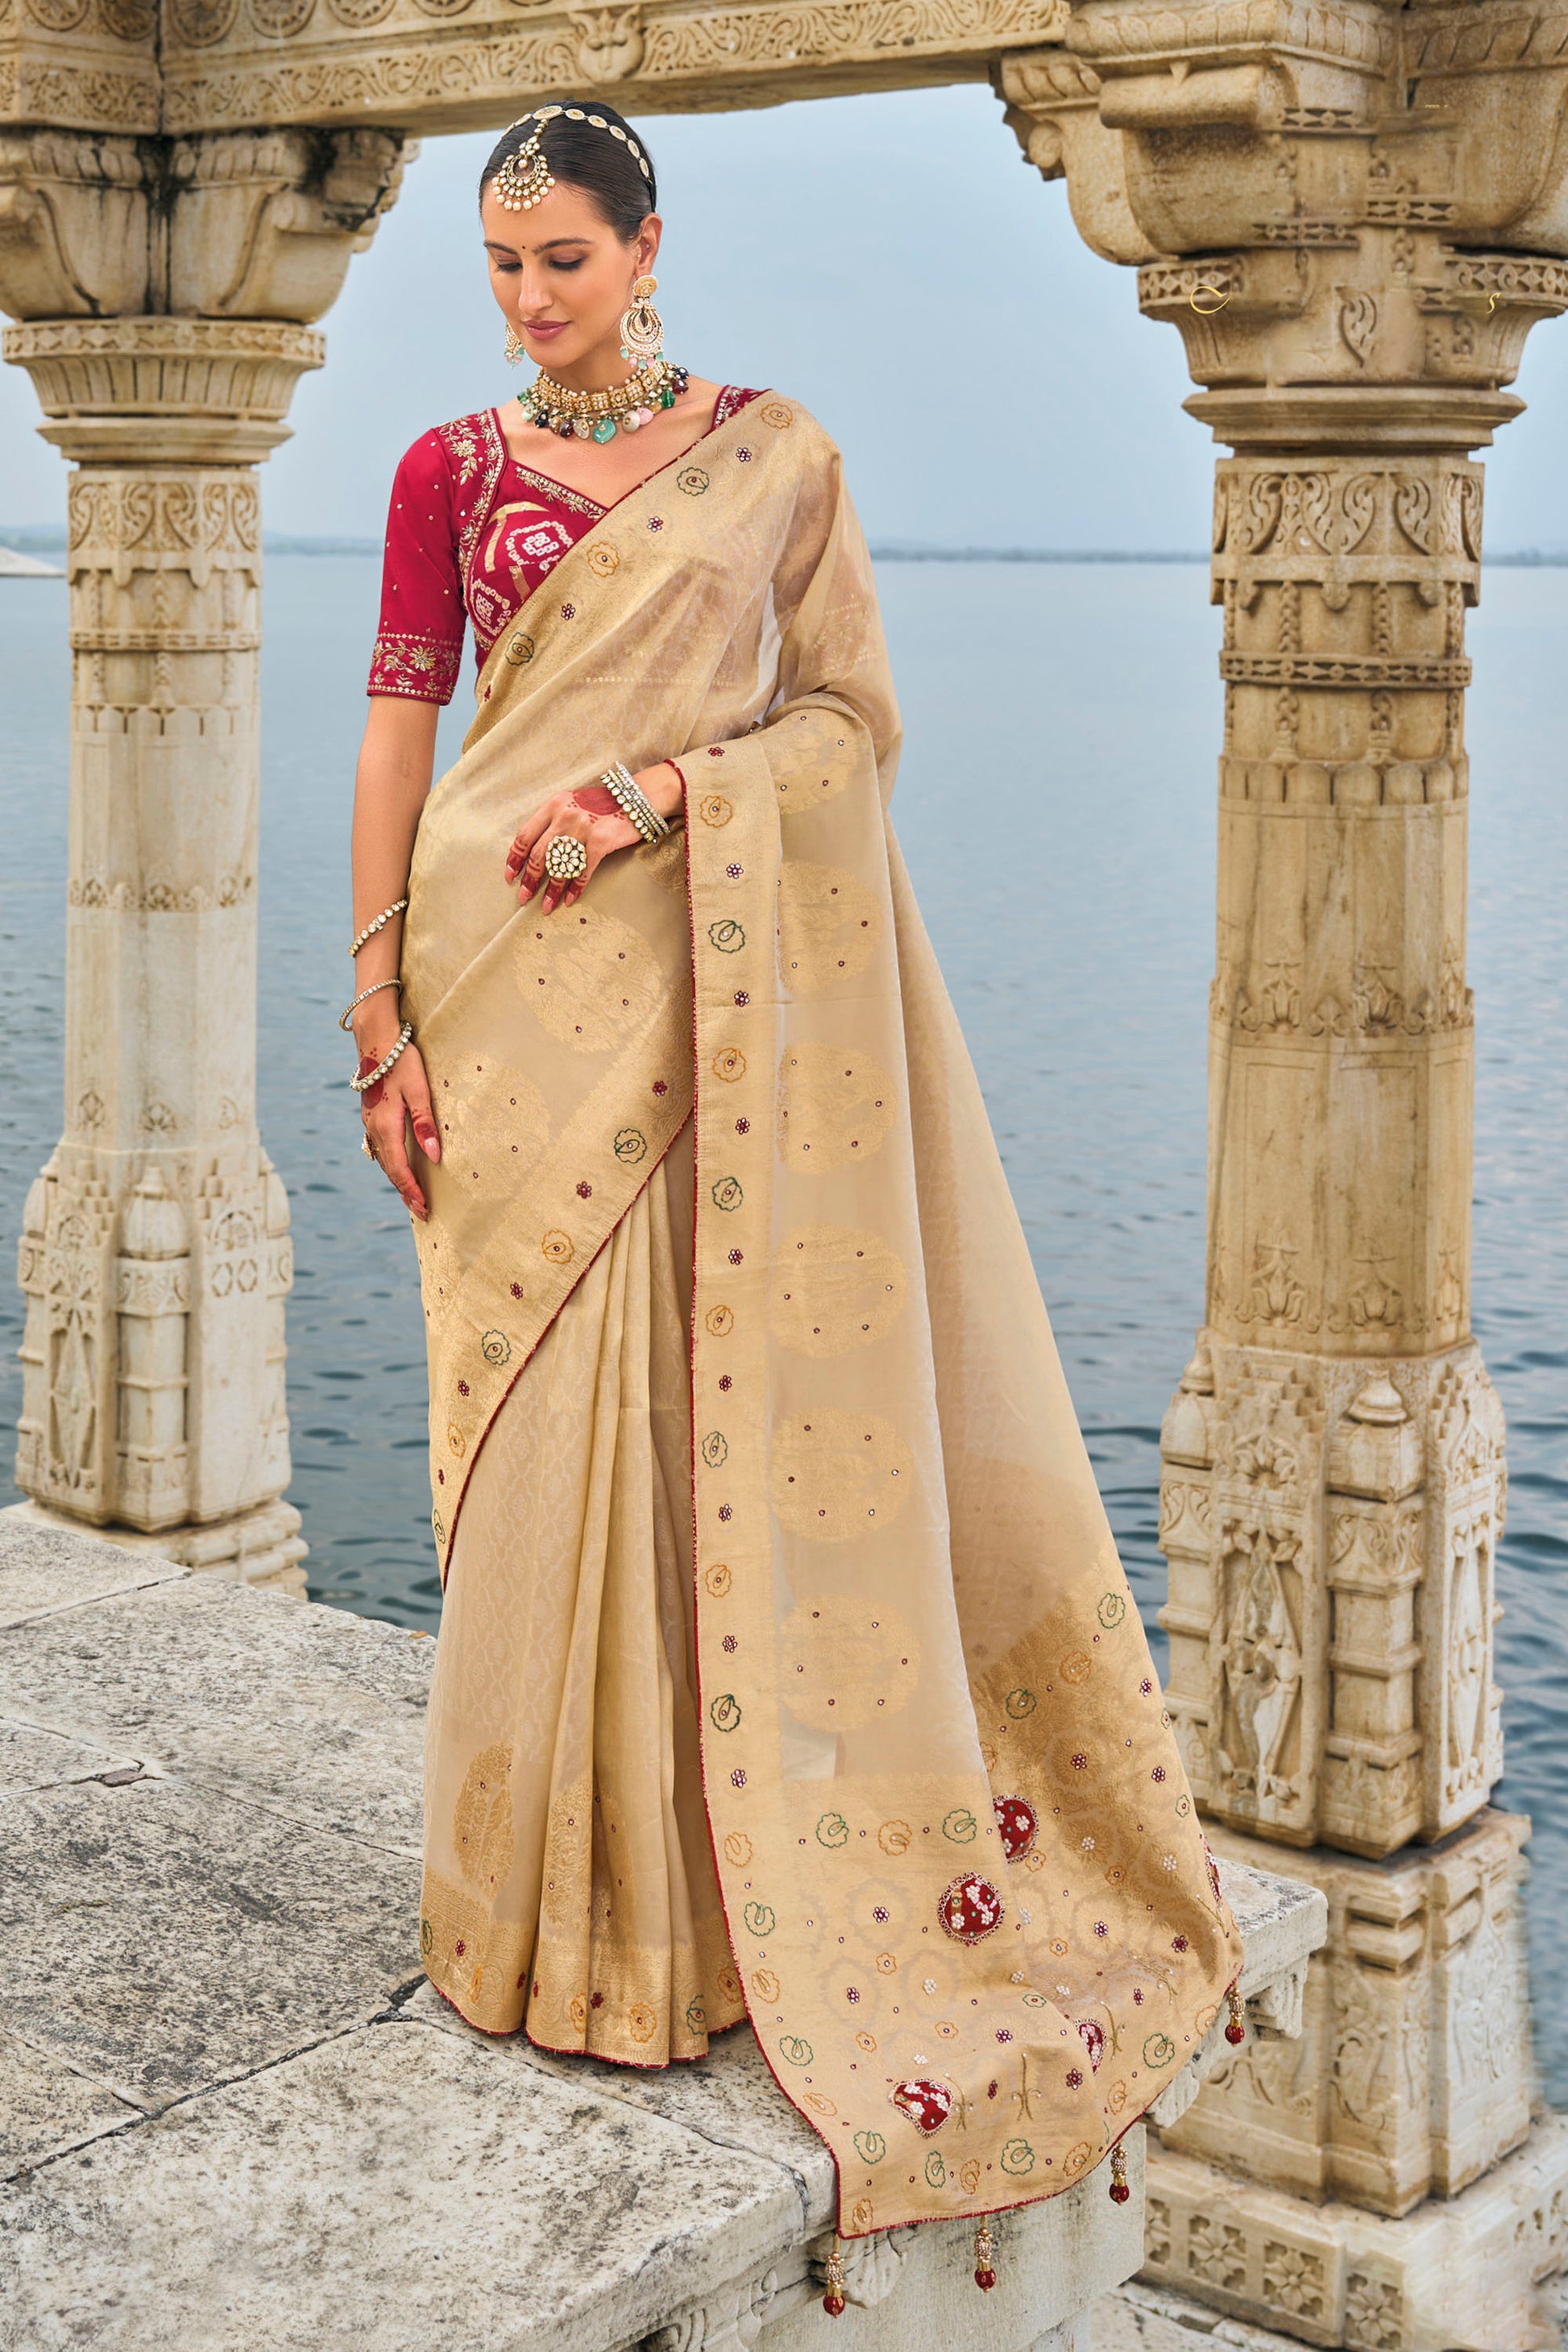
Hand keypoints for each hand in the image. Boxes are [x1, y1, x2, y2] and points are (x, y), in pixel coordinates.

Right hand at [359, 1035, 439, 1220]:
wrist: (375, 1040)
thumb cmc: (401, 1062)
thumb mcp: (418, 1091)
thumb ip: (425, 1124)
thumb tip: (434, 1157)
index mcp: (386, 1126)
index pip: (399, 1169)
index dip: (412, 1191)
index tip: (426, 1208)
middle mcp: (374, 1128)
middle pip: (389, 1169)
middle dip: (405, 1192)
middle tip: (423, 1212)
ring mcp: (369, 1123)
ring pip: (383, 1160)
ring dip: (397, 1181)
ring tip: (412, 1198)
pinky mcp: (371, 1116)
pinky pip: (380, 1149)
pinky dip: (390, 1165)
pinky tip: (398, 1168)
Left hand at [505, 764, 683, 911]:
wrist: (636, 799)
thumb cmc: (602, 804)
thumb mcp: (572, 804)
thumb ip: (554, 821)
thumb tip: (535, 852)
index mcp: (553, 805)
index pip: (525, 835)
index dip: (514, 859)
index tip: (510, 877)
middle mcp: (564, 815)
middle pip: (538, 855)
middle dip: (529, 880)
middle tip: (523, 898)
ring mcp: (582, 828)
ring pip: (559, 867)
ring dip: (551, 891)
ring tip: (546, 906)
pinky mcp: (600, 841)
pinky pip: (582, 871)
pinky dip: (574, 888)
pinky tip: (568, 899)